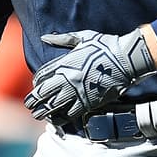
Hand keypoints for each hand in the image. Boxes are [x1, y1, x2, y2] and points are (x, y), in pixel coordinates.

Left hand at [24, 27, 154, 123]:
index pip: (41, 76)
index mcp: (64, 63)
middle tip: (30, 105)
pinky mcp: (89, 102)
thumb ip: (62, 39)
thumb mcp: (83, 37)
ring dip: (43, 111)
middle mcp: (68, 78)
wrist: (127, 59)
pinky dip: (60, 118)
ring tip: (38, 115)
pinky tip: (56, 119)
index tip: (36, 86)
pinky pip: (69, 114)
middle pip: (43, 93)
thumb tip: (44, 37)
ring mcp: (77, 92)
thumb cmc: (107, 46)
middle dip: (34, 100)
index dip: (36, 83)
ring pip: (53, 106)